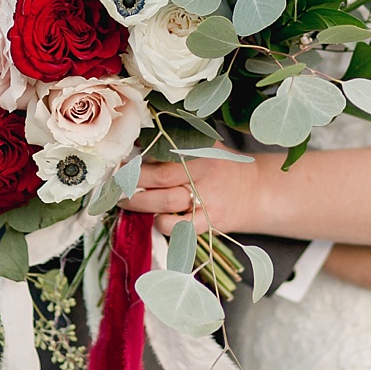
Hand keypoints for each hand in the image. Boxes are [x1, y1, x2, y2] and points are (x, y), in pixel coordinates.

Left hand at [118, 151, 271, 236]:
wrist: (254, 190)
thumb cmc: (221, 166)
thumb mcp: (204, 146)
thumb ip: (176, 143)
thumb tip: (139, 140)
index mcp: (200, 154)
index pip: (162, 157)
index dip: (137, 163)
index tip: (120, 165)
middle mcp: (205, 177)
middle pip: (160, 182)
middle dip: (132, 185)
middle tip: (115, 187)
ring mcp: (208, 202)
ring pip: (166, 207)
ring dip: (140, 206)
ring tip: (126, 203)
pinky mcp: (211, 224)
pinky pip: (179, 229)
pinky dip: (162, 225)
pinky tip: (154, 219)